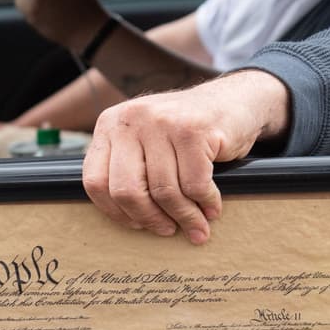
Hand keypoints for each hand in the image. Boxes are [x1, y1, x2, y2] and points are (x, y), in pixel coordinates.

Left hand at [81, 70, 290, 244]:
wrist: (234, 100)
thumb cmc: (186, 131)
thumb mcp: (146, 141)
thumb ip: (129, 169)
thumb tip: (126, 218)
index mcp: (110, 125)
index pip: (95, 182)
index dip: (115, 212)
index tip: (137, 224)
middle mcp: (131, 120)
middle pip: (126, 191)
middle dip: (150, 219)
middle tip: (167, 230)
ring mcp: (161, 122)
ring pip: (164, 191)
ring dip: (185, 217)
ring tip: (197, 226)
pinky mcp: (193, 130)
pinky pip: (195, 184)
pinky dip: (206, 203)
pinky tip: (212, 208)